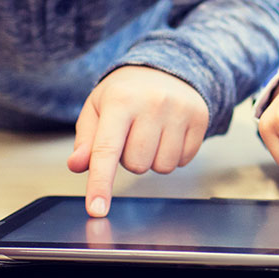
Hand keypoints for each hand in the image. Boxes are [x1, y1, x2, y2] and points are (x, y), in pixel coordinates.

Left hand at [68, 66, 209, 215]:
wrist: (166, 68)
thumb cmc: (125, 93)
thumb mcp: (97, 109)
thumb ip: (85, 140)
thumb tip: (77, 165)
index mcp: (120, 100)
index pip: (106, 150)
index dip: (100, 184)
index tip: (96, 209)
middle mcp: (152, 103)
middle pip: (136, 165)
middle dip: (130, 159)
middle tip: (131, 135)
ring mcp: (180, 110)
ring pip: (161, 167)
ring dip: (152, 159)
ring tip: (151, 134)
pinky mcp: (200, 118)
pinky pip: (183, 161)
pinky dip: (172, 155)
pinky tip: (169, 134)